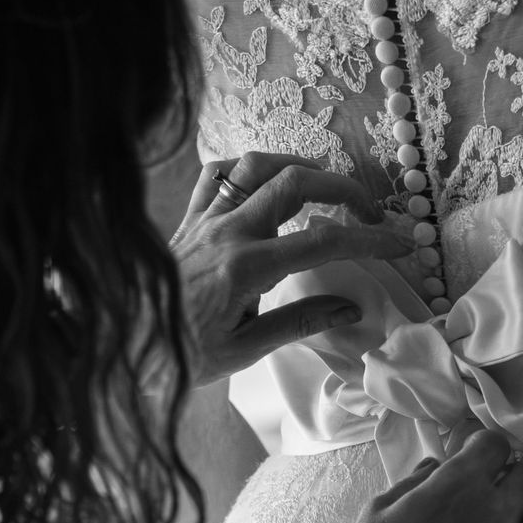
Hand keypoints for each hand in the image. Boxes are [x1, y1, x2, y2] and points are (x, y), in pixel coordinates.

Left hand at [173, 151, 414, 385]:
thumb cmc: (182, 357)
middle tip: (368, 212)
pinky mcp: (189, 220)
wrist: (124, 346)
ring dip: (296, 166)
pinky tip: (264, 184)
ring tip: (324, 184)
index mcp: (246, 268)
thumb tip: (350, 308)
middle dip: (341, 187)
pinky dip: (247, 170)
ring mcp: (205, 220)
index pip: (322, 241)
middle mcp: (226, 232)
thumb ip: (301, 323)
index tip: (398, 244)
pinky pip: (217, 176)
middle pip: (293, 182)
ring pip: (254, 165)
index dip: (368, 241)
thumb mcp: (246, 350)